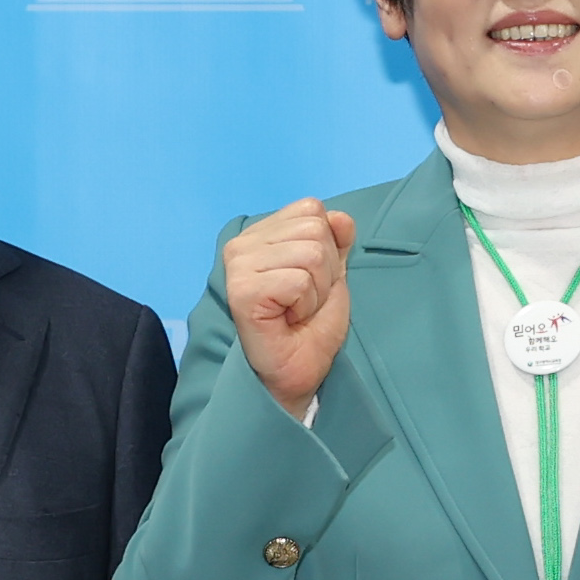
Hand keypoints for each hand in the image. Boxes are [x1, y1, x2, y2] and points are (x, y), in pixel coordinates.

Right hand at [225, 201, 359, 412]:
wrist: (298, 371)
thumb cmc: (310, 326)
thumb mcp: (332, 274)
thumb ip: (336, 242)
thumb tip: (341, 217)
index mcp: (261, 234)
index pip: (311, 209)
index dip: (327, 246)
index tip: (310, 280)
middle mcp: (243, 243)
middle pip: (314, 229)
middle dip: (325, 270)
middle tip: (304, 300)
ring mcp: (239, 265)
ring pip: (311, 254)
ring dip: (316, 291)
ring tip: (297, 310)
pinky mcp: (242, 290)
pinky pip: (299, 280)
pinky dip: (306, 304)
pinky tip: (289, 319)